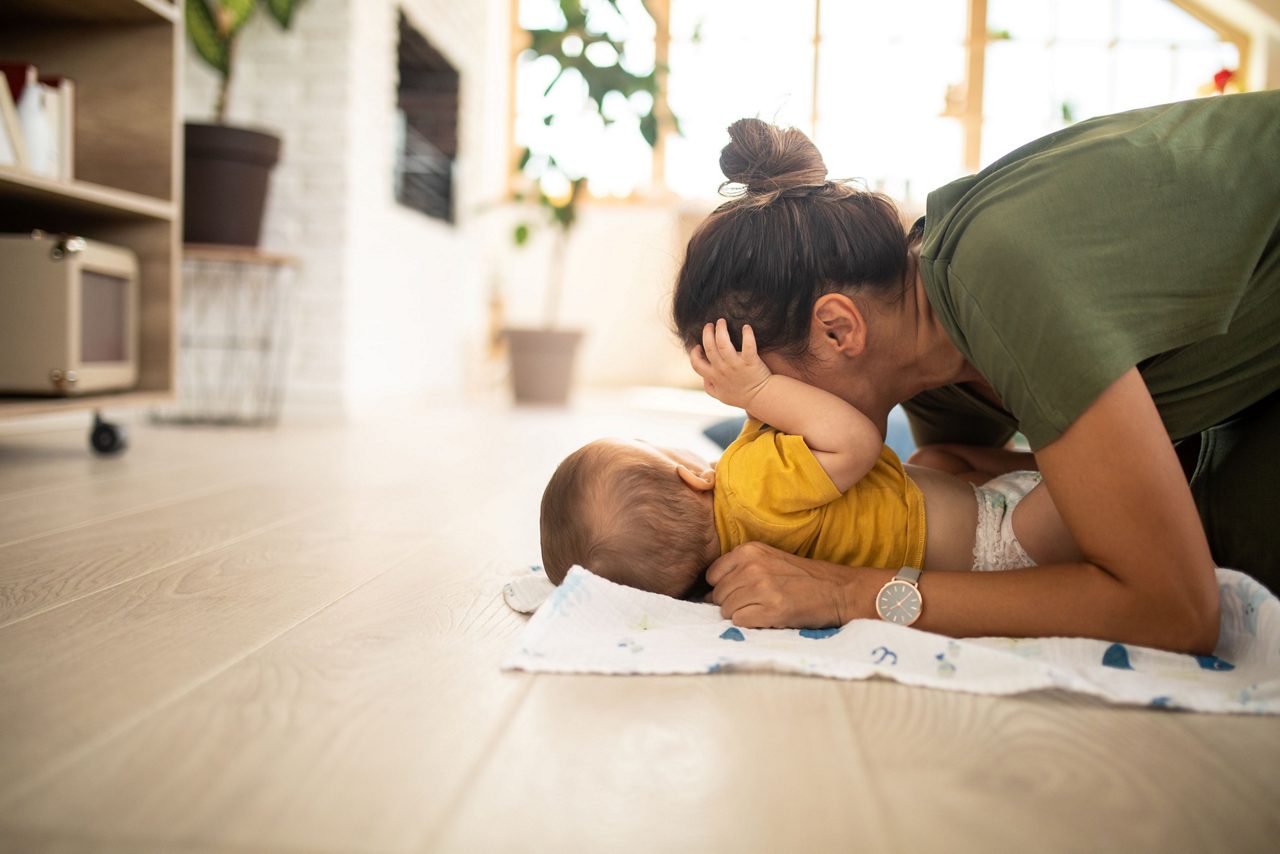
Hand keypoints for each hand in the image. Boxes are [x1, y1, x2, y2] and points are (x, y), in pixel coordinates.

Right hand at [688, 319, 771, 409]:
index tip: (698, 346)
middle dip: (707, 333)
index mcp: (714, 377)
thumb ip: (709, 387)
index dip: (694, 353)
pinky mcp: (750, 361)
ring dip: (721, 329)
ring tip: (721, 321)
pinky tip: (746, 327)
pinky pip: (748, 345)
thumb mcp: (721, 396)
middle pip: (709, 347)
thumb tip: (703, 377)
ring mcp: (736, 365)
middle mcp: (722, 370)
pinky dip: (747, 334)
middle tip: (710, 325)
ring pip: (723, 343)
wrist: (761, 398)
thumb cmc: (741, 396)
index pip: (697, 364)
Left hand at [706, 542, 860, 628]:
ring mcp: (762, 587)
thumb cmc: (803, 578)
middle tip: (756, 605)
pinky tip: (768, 619)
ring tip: (764, 610)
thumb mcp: (769, 560)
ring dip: (742, 615)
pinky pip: (740, 622)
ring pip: (726, 611)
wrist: (839, 590)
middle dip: (732, 604)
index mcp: (749, 550)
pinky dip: (751, 625)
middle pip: (717, 595)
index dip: (723, 588)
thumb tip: (706, 596)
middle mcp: (752, 566)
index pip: (712, 575)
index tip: (740, 593)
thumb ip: (740, 569)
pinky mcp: (772, 609)